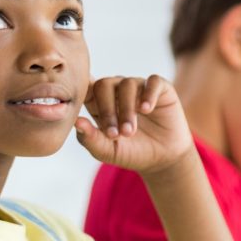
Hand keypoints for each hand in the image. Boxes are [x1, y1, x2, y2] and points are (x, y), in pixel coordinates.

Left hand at [74, 75, 191, 174]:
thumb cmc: (132, 153)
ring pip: (128, 84)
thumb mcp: (108, 151)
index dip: (83, 95)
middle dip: (107, 109)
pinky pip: (153, 81)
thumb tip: (76, 122)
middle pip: (104, 84)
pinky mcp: (161, 88)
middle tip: (114, 134)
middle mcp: (118, 91)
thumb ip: (91, 138)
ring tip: (129, 132)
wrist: (163, 159)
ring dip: (127, 109)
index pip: (86, 88)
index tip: (85, 114)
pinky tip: (146, 110)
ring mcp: (139, 87)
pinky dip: (148, 93)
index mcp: (99, 102)